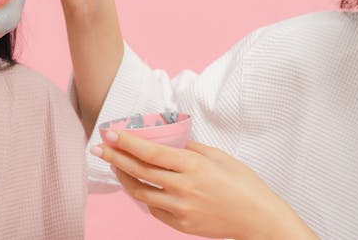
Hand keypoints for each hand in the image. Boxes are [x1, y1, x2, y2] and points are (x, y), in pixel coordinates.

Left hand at [92, 131, 317, 239]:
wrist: (258, 218)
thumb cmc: (243, 183)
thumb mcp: (218, 156)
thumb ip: (190, 148)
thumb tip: (168, 140)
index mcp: (194, 165)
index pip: (151, 152)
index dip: (127, 142)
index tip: (111, 133)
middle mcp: (183, 187)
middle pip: (139, 171)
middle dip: (115, 157)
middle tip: (99, 147)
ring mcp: (181, 208)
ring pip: (141, 192)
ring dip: (123, 177)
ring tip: (114, 165)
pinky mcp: (181, 224)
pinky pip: (154, 209)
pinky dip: (142, 195)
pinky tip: (137, 185)